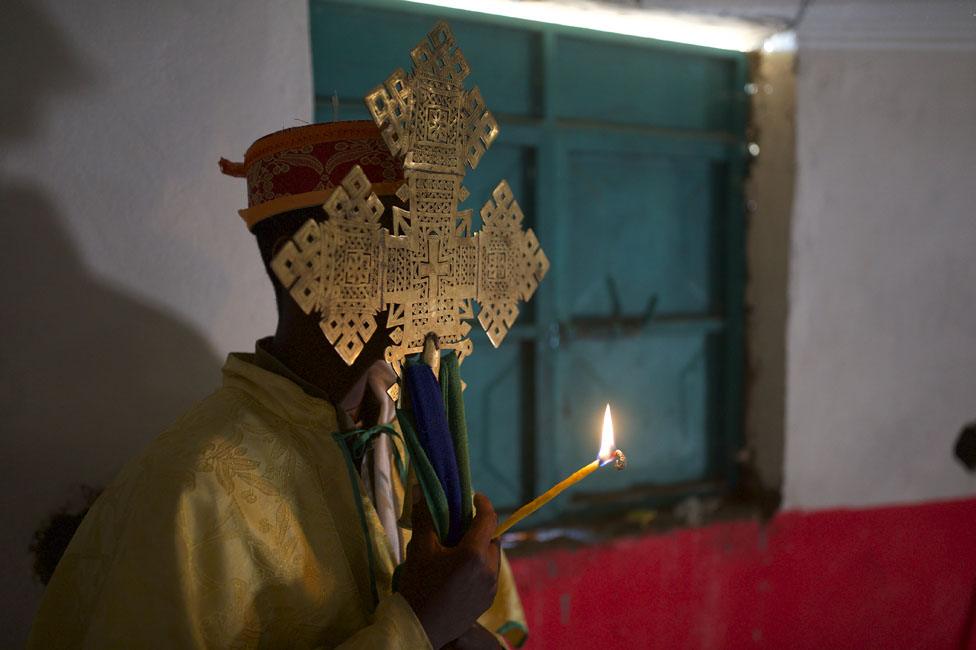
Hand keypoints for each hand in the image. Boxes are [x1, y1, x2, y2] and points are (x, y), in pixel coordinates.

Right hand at [397, 491, 500, 648]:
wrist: (419, 629)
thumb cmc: (418, 587)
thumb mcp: (419, 549)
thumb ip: (424, 517)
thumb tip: (419, 489)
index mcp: (474, 554)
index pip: (488, 519)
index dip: (483, 504)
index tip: (474, 497)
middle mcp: (488, 570)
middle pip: (492, 539)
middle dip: (480, 528)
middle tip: (461, 525)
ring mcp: (490, 588)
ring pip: (492, 558)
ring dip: (481, 548)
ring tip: (459, 549)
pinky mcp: (487, 601)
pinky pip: (490, 575)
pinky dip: (480, 566)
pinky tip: (461, 570)